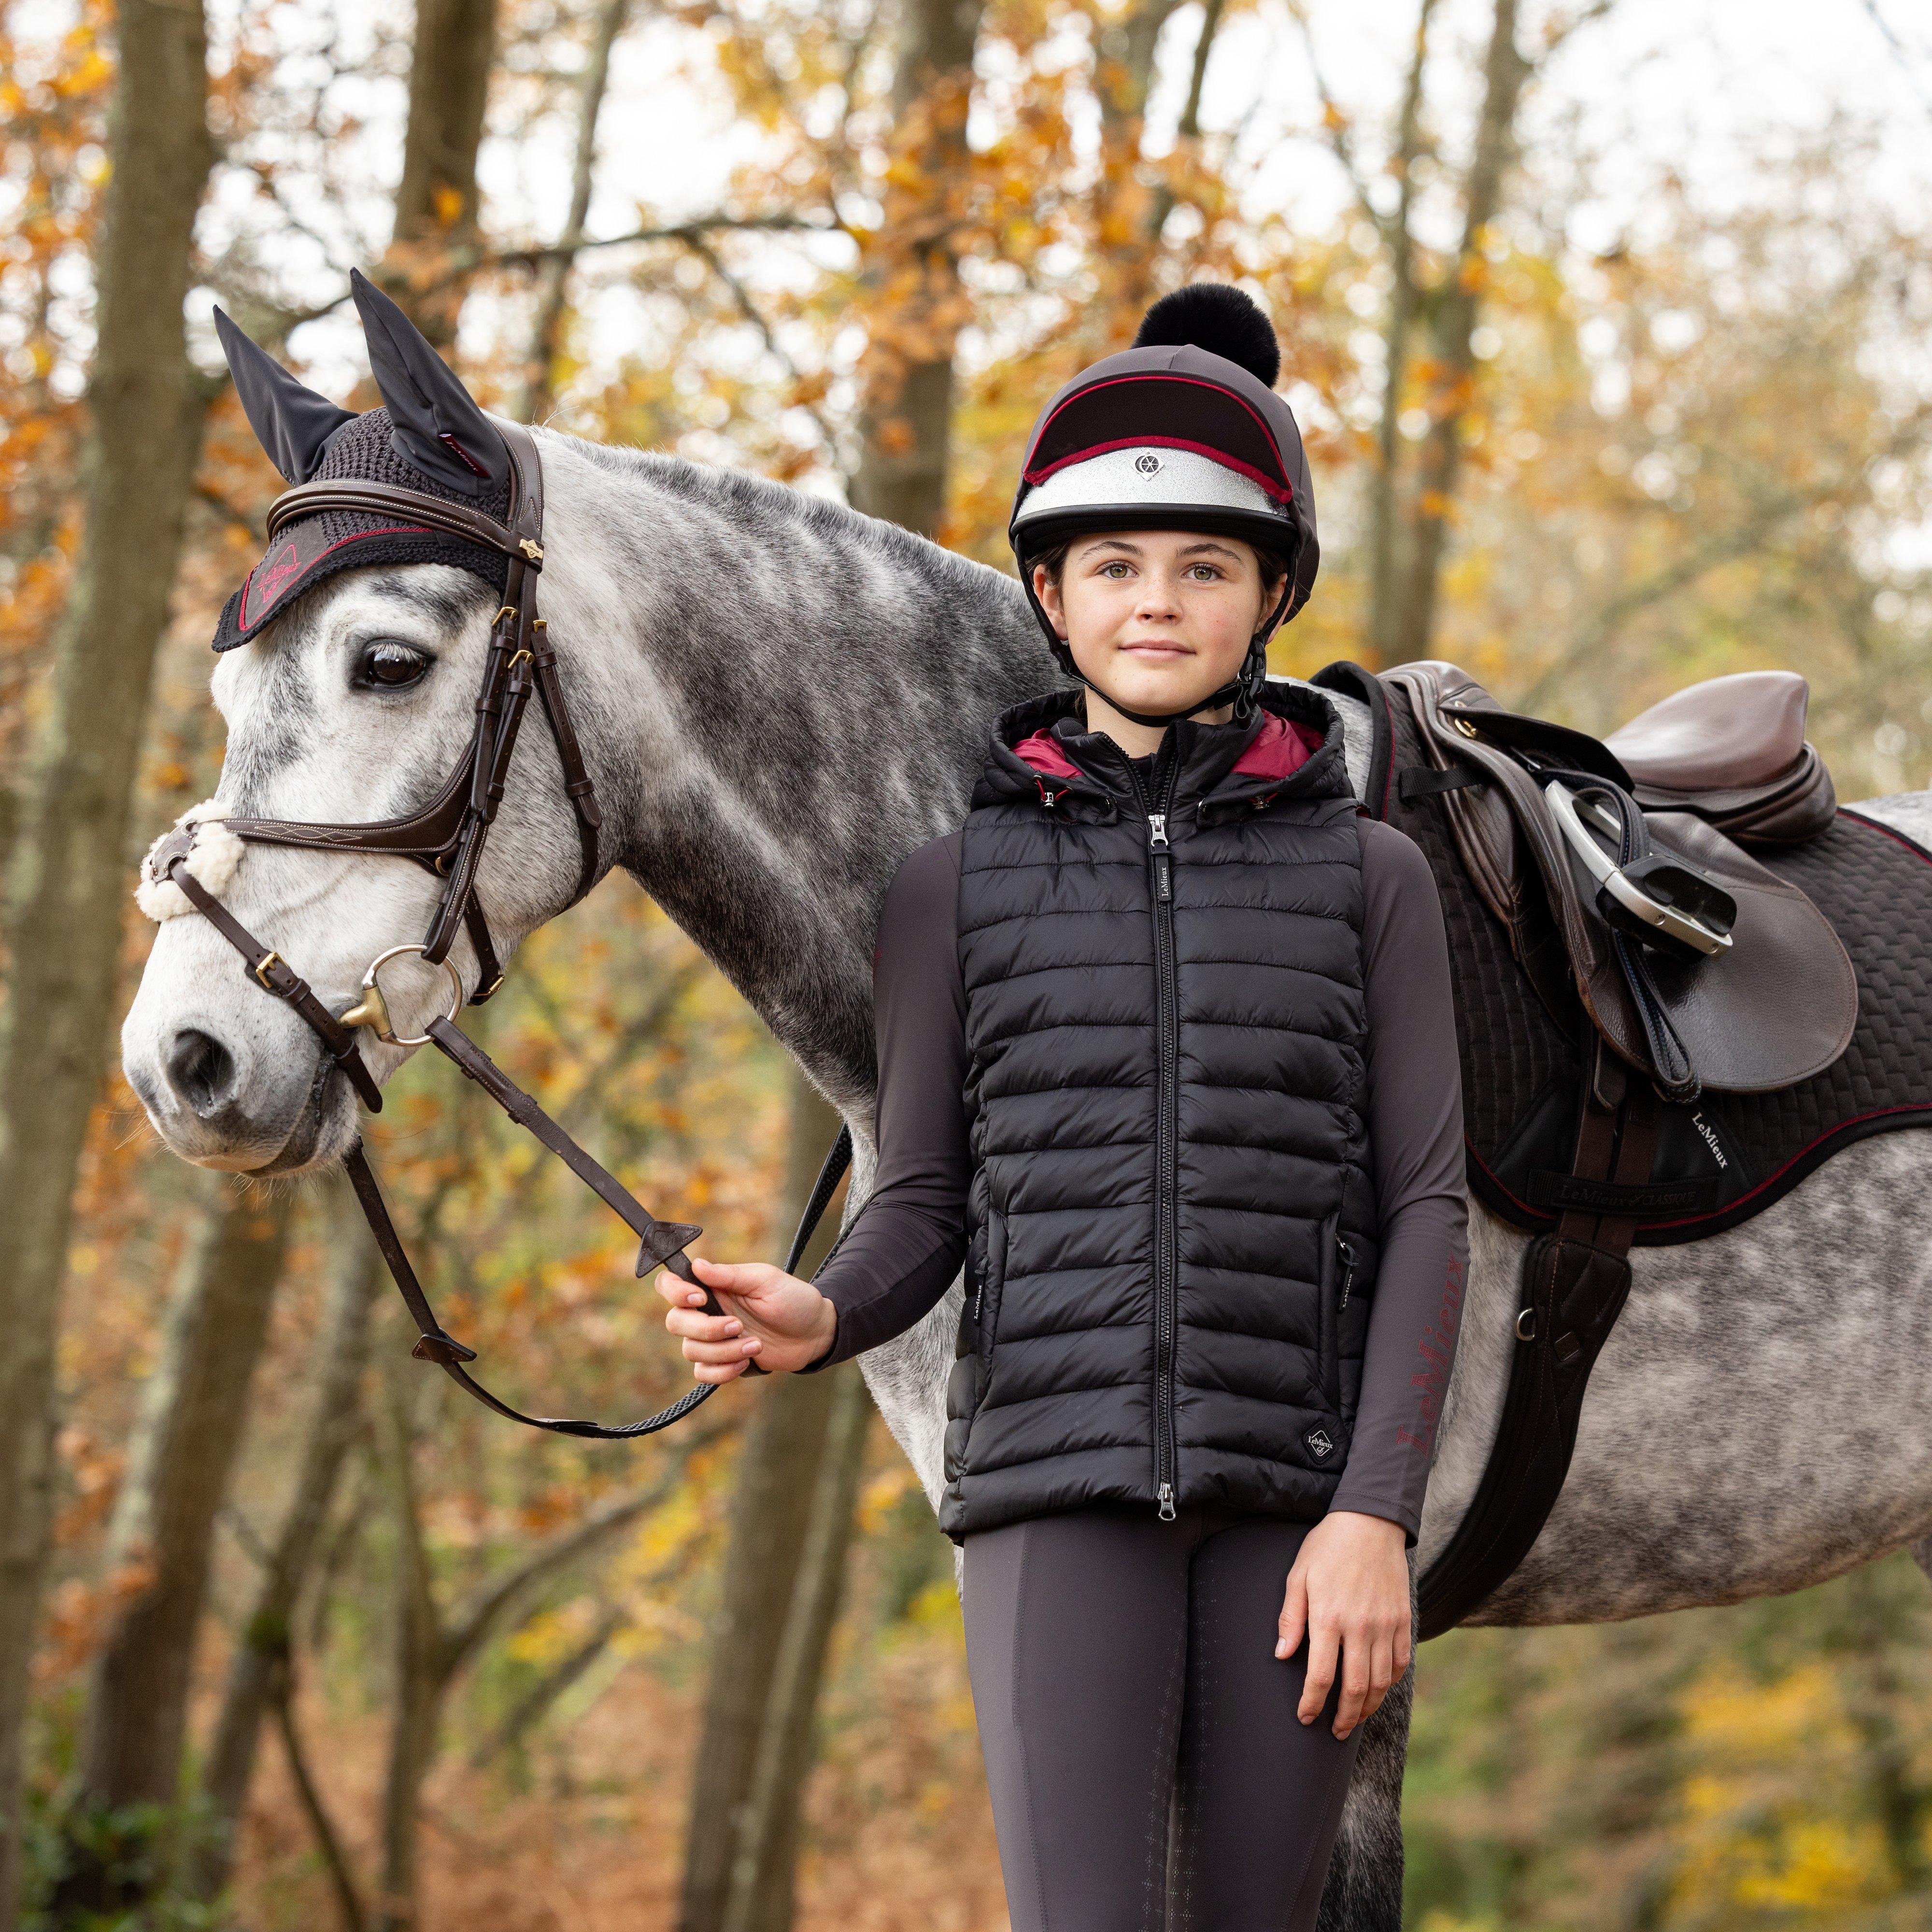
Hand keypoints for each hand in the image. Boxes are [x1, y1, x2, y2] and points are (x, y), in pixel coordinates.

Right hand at [654, 1256, 836, 1381]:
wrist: (815, 1333)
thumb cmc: (793, 1299)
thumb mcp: (765, 1280)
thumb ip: (729, 1275)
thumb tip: (697, 1265)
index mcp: (713, 1287)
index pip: (670, 1285)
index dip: (675, 1292)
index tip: (701, 1298)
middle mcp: (707, 1312)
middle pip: (675, 1322)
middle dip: (705, 1328)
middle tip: (738, 1325)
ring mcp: (713, 1339)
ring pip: (691, 1350)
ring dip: (723, 1351)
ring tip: (755, 1345)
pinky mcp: (723, 1361)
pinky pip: (703, 1373)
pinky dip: (723, 1371)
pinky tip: (747, 1363)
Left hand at [1275, 1510, 1411, 1739]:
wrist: (1370, 1521)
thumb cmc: (1328, 1547)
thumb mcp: (1298, 1575)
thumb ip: (1290, 1618)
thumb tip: (1282, 1654)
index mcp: (1329, 1617)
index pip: (1321, 1676)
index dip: (1312, 1702)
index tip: (1305, 1716)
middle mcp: (1360, 1627)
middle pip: (1355, 1688)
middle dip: (1344, 1717)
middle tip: (1336, 1733)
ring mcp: (1386, 1625)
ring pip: (1380, 1682)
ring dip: (1367, 1707)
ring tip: (1355, 1718)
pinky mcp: (1404, 1620)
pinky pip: (1401, 1663)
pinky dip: (1390, 1683)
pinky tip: (1378, 1689)